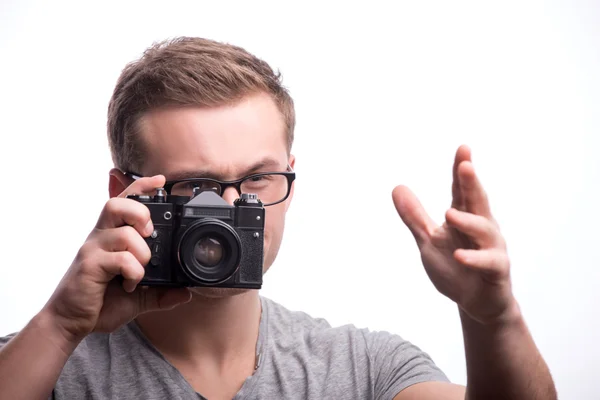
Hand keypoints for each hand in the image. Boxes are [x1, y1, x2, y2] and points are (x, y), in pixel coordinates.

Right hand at [42, 175, 191, 341]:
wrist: (70, 322)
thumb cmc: (101, 303)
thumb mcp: (139, 297)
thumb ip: (161, 292)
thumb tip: (186, 292)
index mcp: (111, 237)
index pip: (124, 202)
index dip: (141, 187)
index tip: (160, 180)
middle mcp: (101, 238)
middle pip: (116, 204)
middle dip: (140, 213)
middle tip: (150, 234)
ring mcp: (93, 250)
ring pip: (124, 233)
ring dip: (142, 252)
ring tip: (142, 269)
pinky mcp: (90, 266)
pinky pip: (120, 259)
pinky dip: (134, 272)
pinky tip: (131, 285)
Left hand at [393, 145, 516, 324]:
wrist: (477, 303)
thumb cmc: (455, 268)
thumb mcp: (428, 241)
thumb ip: (415, 216)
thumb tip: (397, 187)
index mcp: (464, 217)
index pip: (461, 190)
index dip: (461, 170)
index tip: (463, 149)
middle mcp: (481, 227)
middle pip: (477, 201)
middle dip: (472, 183)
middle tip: (466, 165)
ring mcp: (491, 248)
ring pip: (484, 230)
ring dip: (468, 221)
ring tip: (449, 214)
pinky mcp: (497, 270)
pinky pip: (488, 262)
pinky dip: (473, 258)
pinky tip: (458, 256)